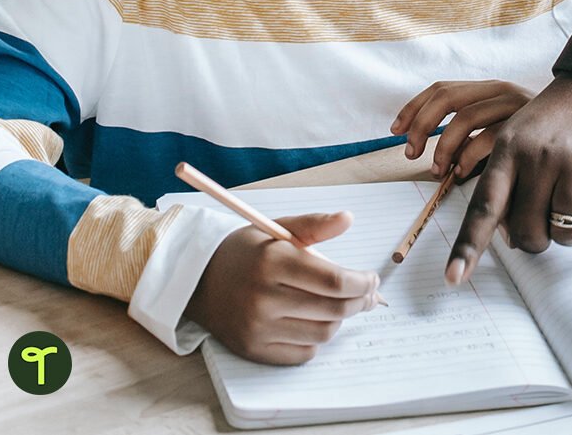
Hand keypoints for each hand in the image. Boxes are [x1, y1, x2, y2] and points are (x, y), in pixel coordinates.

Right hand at [185, 212, 380, 364]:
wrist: (199, 281)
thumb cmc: (247, 252)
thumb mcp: (278, 229)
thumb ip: (315, 225)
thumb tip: (348, 218)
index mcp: (273, 263)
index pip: (334, 280)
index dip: (362, 282)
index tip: (372, 278)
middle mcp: (263, 298)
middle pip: (334, 309)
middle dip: (360, 301)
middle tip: (368, 293)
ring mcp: (257, 328)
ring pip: (323, 333)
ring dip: (340, 319)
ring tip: (341, 304)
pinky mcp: (254, 349)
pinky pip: (304, 353)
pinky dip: (317, 338)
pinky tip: (316, 320)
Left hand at [391, 80, 534, 178]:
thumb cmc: (545, 134)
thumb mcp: (505, 128)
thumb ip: (475, 135)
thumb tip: (434, 158)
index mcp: (491, 88)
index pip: (442, 88)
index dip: (414, 108)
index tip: (395, 130)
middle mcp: (501, 90)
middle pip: (447, 97)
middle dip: (421, 125)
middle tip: (410, 153)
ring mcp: (516, 105)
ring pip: (465, 117)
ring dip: (442, 147)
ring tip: (437, 170)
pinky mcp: (529, 125)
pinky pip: (489, 138)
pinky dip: (468, 157)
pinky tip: (463, 174)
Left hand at [443, 74, 571, 284]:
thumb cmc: (556, 124)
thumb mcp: (518, 139)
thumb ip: (507, 184)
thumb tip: (506, 236)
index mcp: (507, 149)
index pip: (483, 207)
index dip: (469, 247)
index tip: (454, 278)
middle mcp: (538, 155)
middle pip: (529, 233)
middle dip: (539, 238)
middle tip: (550, 215)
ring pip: (567, 233)